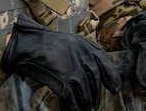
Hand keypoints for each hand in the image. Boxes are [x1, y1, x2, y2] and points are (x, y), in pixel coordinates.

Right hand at [1, 14, 120, 110]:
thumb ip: (84, 53)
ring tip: (85, 108)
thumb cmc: (48, 43)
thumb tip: (94, 69)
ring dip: (86, 102)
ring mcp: (72, 70)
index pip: (104, 62)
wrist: (30, 45)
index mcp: (85, 46)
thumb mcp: (71, 42)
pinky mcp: (62, 80)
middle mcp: (81, 57)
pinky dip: (74, 106)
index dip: (112, 77)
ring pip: (85, 91)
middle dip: (96, 94)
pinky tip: (75, 109)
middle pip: (94, 80)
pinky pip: (72, 98)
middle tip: (95, 103)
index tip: (115, 88)